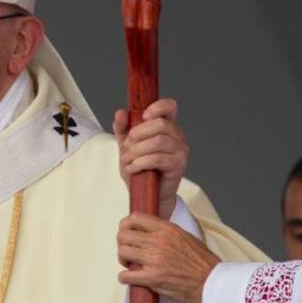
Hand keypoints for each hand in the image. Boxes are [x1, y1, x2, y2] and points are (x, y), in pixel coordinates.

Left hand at [113, 98, 188, 218]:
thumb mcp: (127, 146)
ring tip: (127, 159)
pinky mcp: (178, 165)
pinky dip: (141, 162)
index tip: (143, 115)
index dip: (158, 107)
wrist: (146, 195)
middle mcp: (177, 136)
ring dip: (137, 150)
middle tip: (126, 146)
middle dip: (138, 134)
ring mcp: (181, 151)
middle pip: (160, 124)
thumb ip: (123, 129)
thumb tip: (121, 112)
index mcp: (167, 127)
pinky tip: (133, 168)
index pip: (170, 107)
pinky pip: (159, 158)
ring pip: (159, 141)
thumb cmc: (140, 169)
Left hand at [117, 213, 218, 302]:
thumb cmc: (203, 263)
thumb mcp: (186, 236)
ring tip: (131, 264)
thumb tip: (149, 231)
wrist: (212, 283)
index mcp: (167, 229)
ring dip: (123, 260)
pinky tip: (131, 278)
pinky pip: (126, 275)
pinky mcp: (153, 278)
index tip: (126, 231)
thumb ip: (166, 232)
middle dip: (122, 244)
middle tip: (129, 251)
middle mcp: (158, 241)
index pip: (135, 218)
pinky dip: (124, 278)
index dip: (126, 225)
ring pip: (122, 253)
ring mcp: (154, 260)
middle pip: (123, 235)